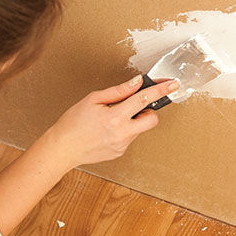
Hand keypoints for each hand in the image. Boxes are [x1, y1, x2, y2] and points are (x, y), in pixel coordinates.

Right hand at [41, 75, 179, 168]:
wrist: (63, 148)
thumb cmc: (73, 123)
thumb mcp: (93, 99)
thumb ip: (118, 91)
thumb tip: (136, 83)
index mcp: (115, 117)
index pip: (144, 99)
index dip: (160, 90)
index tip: (172, 85)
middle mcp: (122, 134)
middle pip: (151, 119)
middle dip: (148, 110)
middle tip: (133, 106)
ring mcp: (122, 145)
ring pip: (139, 129)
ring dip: (132, 121)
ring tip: (111, 119)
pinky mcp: (120, 152)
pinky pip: (130, 137)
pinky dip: (123, 130)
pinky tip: (107, 130)